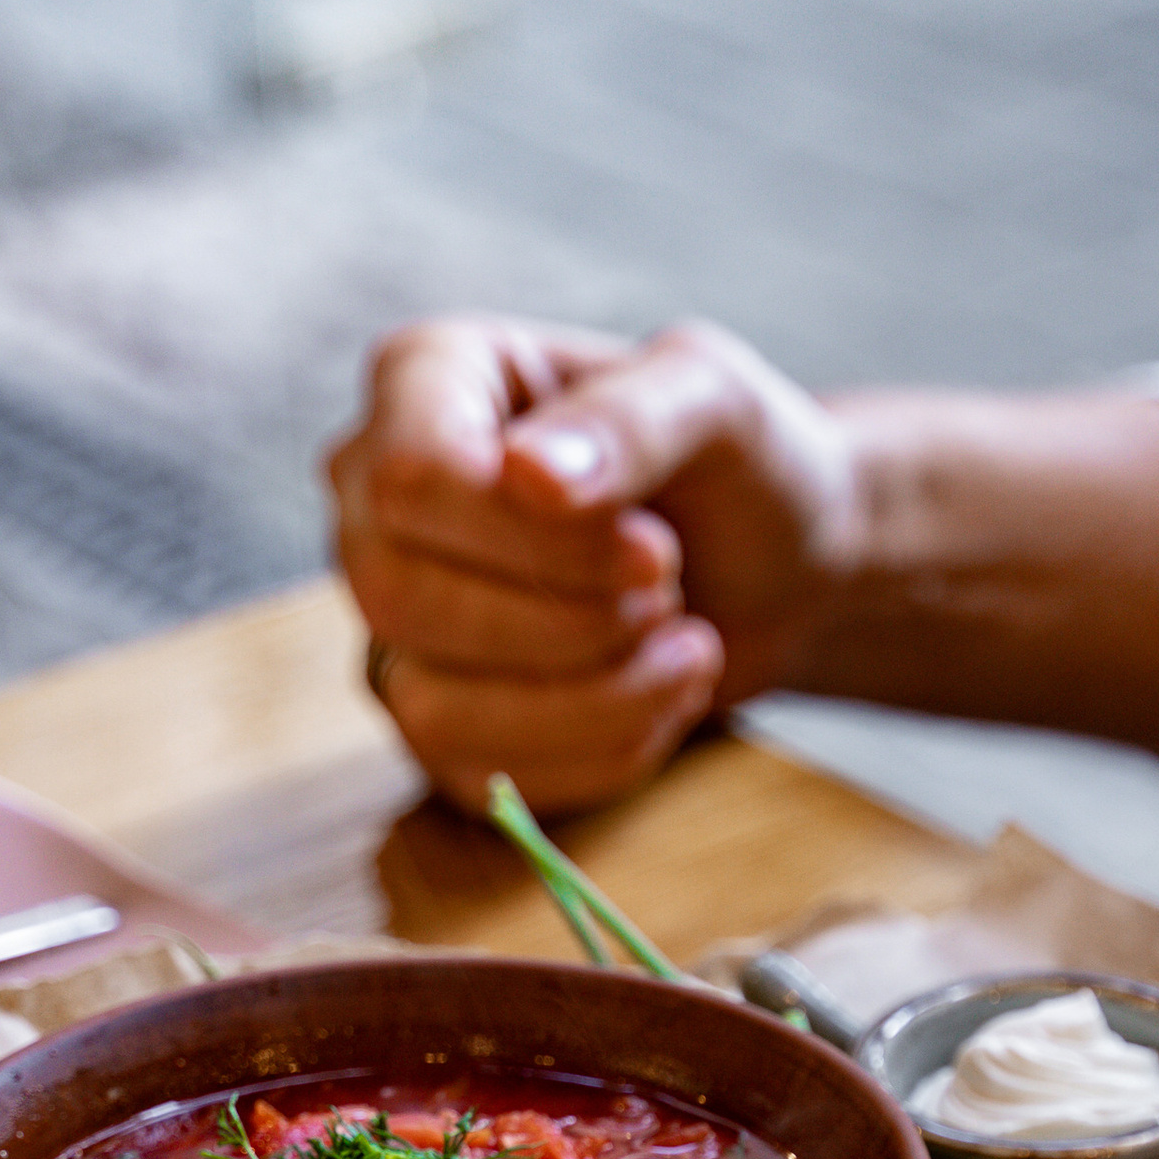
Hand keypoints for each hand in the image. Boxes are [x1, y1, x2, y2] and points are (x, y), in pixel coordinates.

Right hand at [329, 314, 860, 813]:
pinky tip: (663, 696)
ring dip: (594, 696)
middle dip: (570, 619)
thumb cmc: (737, 462)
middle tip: (671, 587)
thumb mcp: (715, 400)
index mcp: (427, 381)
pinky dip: (601, 753)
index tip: (652, 543)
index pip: (410, 478)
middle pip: (402, 596)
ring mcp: (396, 621)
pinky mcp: (438, 723)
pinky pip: (478, 777)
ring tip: (688, 645)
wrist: (781, 569)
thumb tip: (529, 476)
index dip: (533, 537)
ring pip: (428, 706)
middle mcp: (378, 500)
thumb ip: (629, 418)